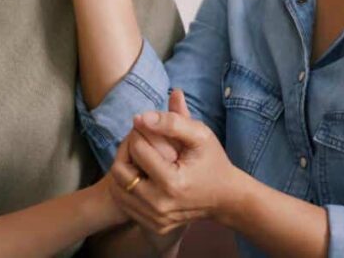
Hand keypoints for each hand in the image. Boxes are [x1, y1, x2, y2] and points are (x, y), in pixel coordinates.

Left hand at [110, 89, 239, 235]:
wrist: (226, 198)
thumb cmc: (213, 161)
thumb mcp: (201, 135)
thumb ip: (173, 121)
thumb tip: (141, 117)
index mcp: (172, 183)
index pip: (137, 149)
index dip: (139, 132)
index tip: (147, 126)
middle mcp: (160, 205)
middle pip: (120, 171)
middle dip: (125, 150)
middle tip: (137, 140)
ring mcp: (156, 219)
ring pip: (117, 189)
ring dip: (123, 168)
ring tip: (138, 156)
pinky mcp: (154, 226)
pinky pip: (125, 203)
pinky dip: (127, 187)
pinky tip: (141, 174)